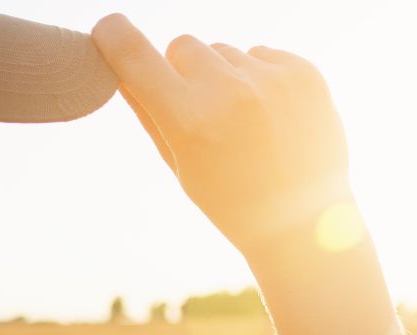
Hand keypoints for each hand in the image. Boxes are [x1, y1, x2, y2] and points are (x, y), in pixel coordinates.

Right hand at [91, 14, 352, 256]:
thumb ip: (147, 111)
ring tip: (246, 123)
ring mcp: (270, 79)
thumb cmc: (232, 201)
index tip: (109, 31)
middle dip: (183, 70)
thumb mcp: (179, 165)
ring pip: (224, 51)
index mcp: (188, 119)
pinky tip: (274, 116)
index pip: (132, 52)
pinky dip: (260, 78)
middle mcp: (228, 90)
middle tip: (203, 111)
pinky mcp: (304, 72)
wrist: (306, 222)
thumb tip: (118, 66)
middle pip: (182, 44)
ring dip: (225, 76)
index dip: (113, 35)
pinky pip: (262, 54)